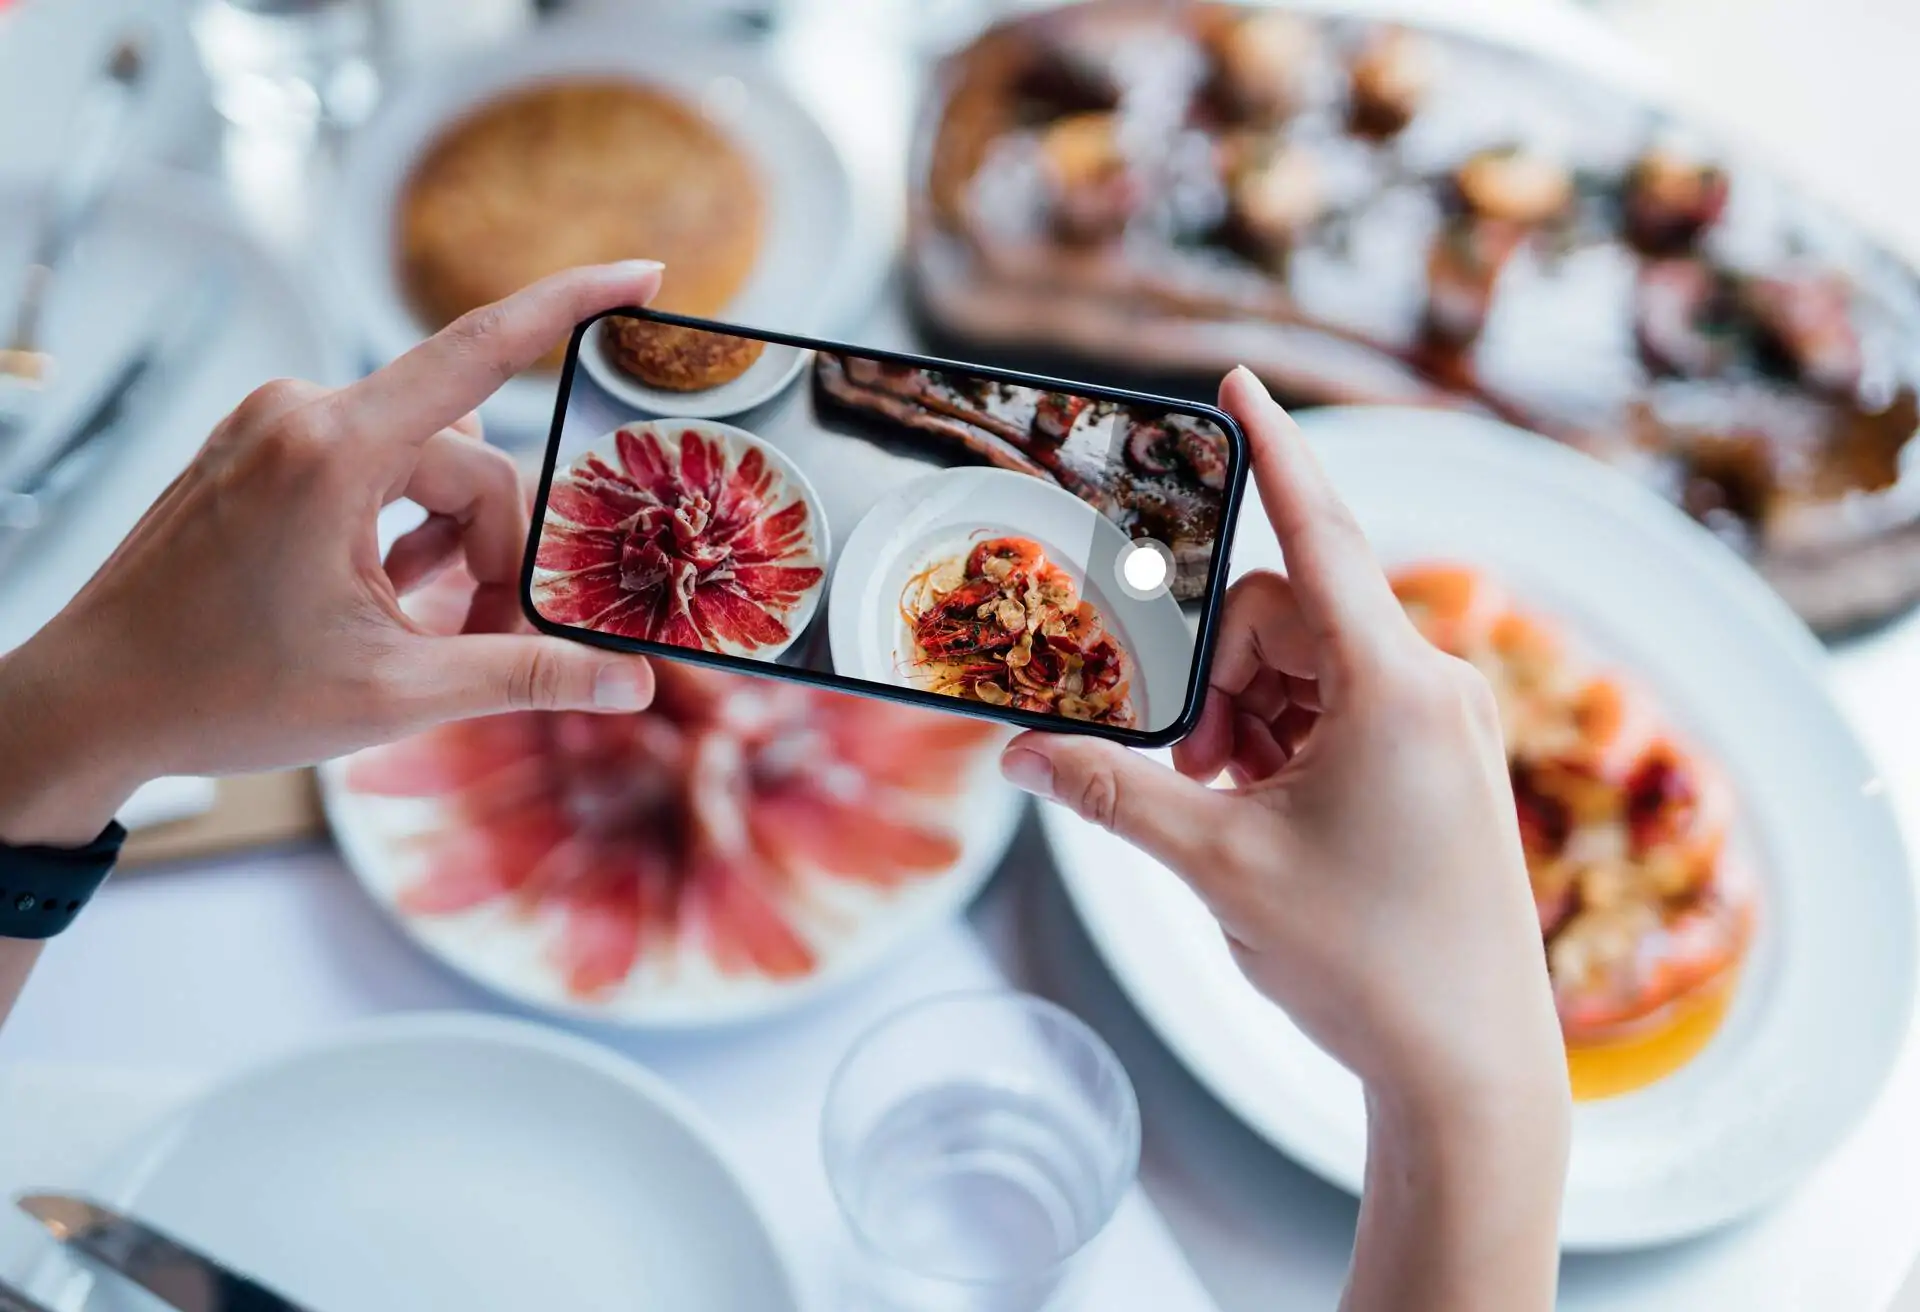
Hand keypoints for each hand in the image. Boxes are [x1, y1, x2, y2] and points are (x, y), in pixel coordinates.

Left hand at [0, 262, 663, 846]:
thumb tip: (629, 685)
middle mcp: (300, 416)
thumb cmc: (221, 695)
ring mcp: (273, 427)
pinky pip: (372, 468)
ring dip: (448, 544)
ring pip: (421, 466)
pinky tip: (388, 596)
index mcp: (332, 452)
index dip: (571, 306)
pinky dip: (401, 530)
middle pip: (463, 458)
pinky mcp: (260, 450)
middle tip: (492, 640)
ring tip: (428, 626)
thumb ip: (524, 676)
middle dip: (494, 551)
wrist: (91, 706)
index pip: (481, 350)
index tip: (641, 272)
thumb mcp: (396, 693)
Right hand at [999, 369, 1567, 1309]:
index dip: (1271, 449)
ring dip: (1248, 716)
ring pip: (1312, 665)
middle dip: (1218, 675)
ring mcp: (1448, 724)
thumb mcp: (1218, 865)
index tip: (1236, 379)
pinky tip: (1265, 813)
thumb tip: (1019, 751)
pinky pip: (1346, 707)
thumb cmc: (1362, 963)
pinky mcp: (1446, 761)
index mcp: (1395, 688)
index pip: (1319, 532)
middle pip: (1288, 616)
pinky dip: (1288, 740)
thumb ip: (1112, 793)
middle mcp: (1436, 686)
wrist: (1466, 1066)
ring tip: (1227, 807)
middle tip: (1190, 771)